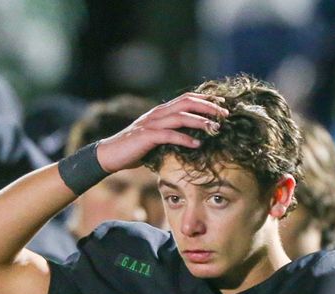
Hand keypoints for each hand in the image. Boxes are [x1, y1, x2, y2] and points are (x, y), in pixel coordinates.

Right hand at [96, 92, 228, 172]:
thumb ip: (170, 134)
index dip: (205, 99)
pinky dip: (185, 139)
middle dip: (208, 106)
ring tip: (215, 128)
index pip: (186, 98)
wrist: (110, 155)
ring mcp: (151, 124)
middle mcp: (157, 114)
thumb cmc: (133, 149)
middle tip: (225, 114)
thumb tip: (190, 139)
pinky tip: (197, 144)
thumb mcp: (154, 138)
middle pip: (187, 103)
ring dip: (200, 121)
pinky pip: (170, 135)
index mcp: (160, 112)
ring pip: (181, 117)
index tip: (221, 105)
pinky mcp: (147, 137)